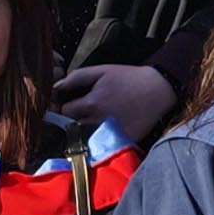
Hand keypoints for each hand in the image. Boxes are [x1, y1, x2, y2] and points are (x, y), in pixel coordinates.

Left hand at [51, 63, 181, 142]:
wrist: (157, 89)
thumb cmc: (128, 78)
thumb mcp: (100, 71)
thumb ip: (76, 78)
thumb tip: (56, 87)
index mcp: (90, 104)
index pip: (64, 111)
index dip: (64, 105)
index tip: (71, 102)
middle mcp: (97, 122)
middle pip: (72, 127)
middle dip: (72, 119)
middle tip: (82, 111)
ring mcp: (110, 134)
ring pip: (85, 137)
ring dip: (84, 130)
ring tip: (93, 120)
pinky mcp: (121, 141)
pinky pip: (102, 144)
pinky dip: (100, 137)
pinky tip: (106, 127)